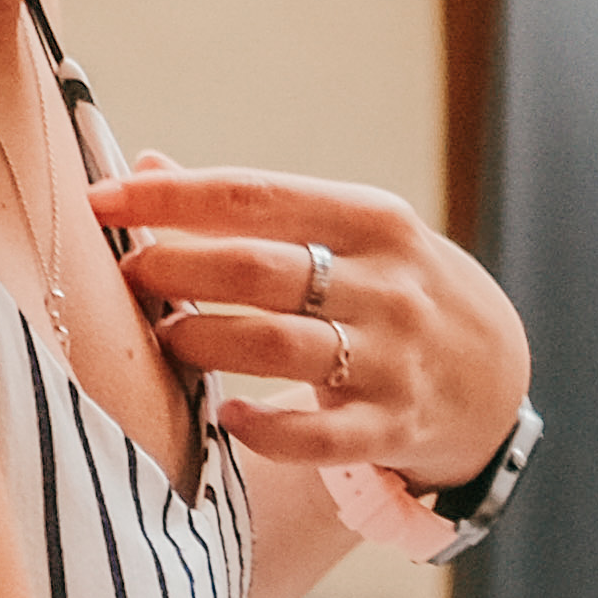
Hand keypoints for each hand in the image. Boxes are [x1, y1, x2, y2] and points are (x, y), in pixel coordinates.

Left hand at [88, 157, 533, 489]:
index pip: (257, 197)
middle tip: (126, 276)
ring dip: (202, 341)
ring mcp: (393, 359)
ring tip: (164, 338)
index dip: (170, 197)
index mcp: (374, 221)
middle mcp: (388, 285)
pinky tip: (224, 416)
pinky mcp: (392, 426)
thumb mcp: (351, 235)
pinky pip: (317, 435)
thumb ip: (255, 208)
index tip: (101, 199)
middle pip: (259, 269)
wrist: (495, 378)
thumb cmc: (395, 293)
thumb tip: (148, 163)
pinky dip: (262, 429)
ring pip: (277, 347)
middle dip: (176, 268)